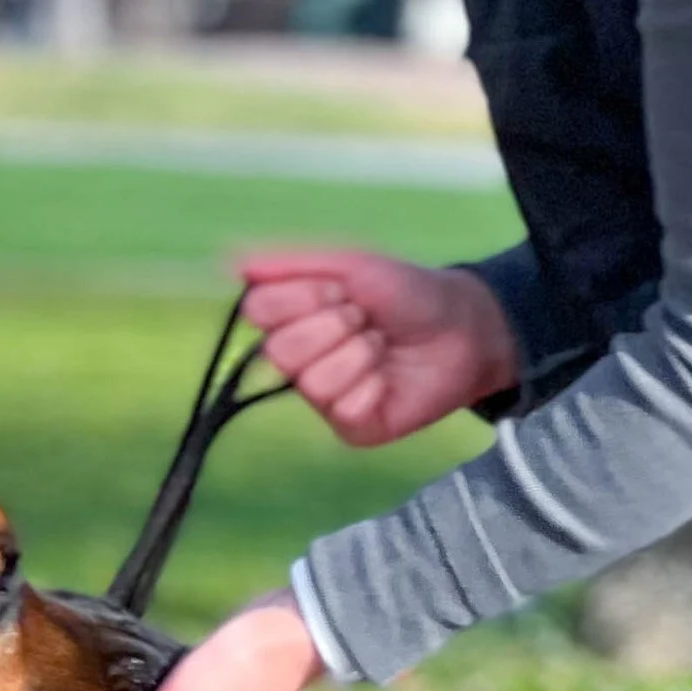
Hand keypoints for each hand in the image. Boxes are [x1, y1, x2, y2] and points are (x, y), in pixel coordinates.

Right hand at [240, 248, 518, 448]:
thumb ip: (290, 262)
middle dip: (331, 325)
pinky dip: (373, 385)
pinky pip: (343, 408)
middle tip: (364, 319)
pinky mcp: (351, 428)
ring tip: (381, 347)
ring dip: (357, 355)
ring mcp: (323, 398)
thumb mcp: (350, 263)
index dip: (299, 298)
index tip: (338, 288)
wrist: (461, 328)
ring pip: (312, 382)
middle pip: (279, 351)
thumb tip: (230, 263)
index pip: (259, 312)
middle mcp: (300, 360)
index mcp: (293, 317)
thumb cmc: (407, 292)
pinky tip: (389, 378)